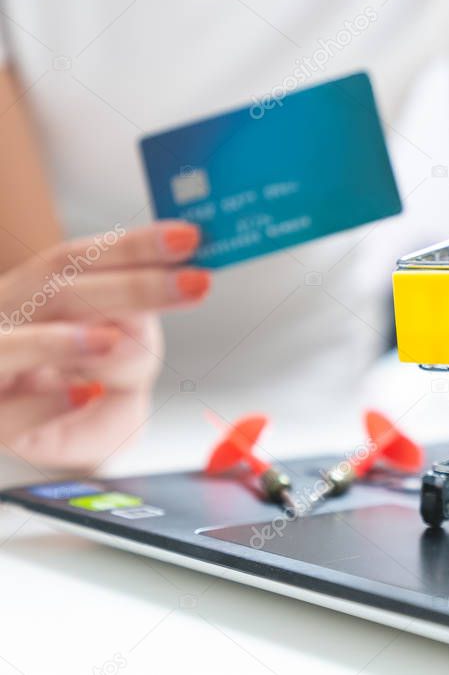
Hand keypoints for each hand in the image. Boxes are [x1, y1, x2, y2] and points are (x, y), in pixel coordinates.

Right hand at [0, 222, 208, 470]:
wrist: (57, 445)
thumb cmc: (87, 390)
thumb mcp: (125, 357)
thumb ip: (133, 338)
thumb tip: (138, 324)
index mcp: (34, 295)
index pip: (77, 259)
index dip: (132, 246)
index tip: (190, 238)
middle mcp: (5, 321)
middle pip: (56, 292)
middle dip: (129, 287)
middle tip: (196, 283)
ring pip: (9, 348)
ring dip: (61, 342)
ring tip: (114, 341)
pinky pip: (8, 414)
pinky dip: (45, 405)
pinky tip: (82, 396)